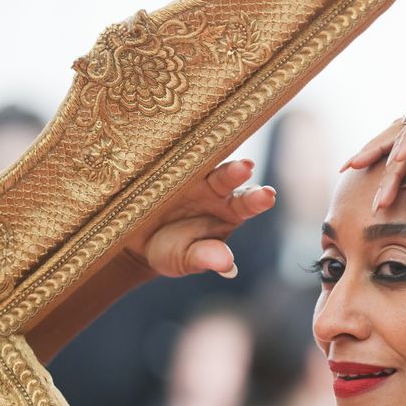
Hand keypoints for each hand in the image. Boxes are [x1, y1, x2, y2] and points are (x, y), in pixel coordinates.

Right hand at [122, 159, 275, 277]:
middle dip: (235, 172)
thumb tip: (226, 264)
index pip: (248, 203)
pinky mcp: (166, 164)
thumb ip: (206, 258)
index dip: (258, 198)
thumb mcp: (186, 259)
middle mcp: (215, 187)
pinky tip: (171, 141)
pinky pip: (169, 155)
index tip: (267, 196)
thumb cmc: (171, 251)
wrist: (138, 240)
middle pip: (227, 177)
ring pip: (200, 160)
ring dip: (205, 154)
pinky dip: (171, 150)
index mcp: (230, 210)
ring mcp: (190, 173)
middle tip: (244, 167)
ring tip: (207, 150)